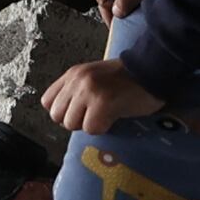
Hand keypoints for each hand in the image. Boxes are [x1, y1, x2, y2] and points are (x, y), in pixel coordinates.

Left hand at [43, 57, 166, 133]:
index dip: (64, 111)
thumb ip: (76, 91)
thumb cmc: (127, 79)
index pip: (48, 102)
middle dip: (76, 120)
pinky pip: (91, 129)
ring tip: (106, 113)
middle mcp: (77, 80)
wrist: (152, 71)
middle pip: (58, 116)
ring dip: (90, 124)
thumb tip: (65, 116)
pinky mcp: (102, 103)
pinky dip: (104, 127)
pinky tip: (114, 116)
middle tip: (96, 113)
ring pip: (72, 124)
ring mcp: (88, 91)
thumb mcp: (94, 77)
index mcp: (73, 74)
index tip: (81, 110)